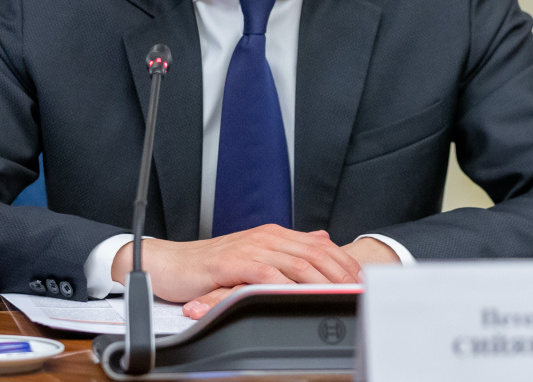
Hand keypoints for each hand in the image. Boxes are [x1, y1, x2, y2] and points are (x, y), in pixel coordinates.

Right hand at [179, 235, 399, 319]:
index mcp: (274, 235)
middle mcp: (266, 237)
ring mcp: (250, 248)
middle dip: (341, 273)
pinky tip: (300, 296)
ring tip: (340, 295)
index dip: (343, 262)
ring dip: (322, 281)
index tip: (361, 280)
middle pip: (315, 253)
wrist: (170, 263)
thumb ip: (286, 249)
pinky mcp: (233, 263)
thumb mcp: (253, 254)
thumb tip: (320, 240)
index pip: (319, 246)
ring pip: (297, 263)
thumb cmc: (210, 265)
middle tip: (358, 290)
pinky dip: (287, 286)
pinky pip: (267, 274)